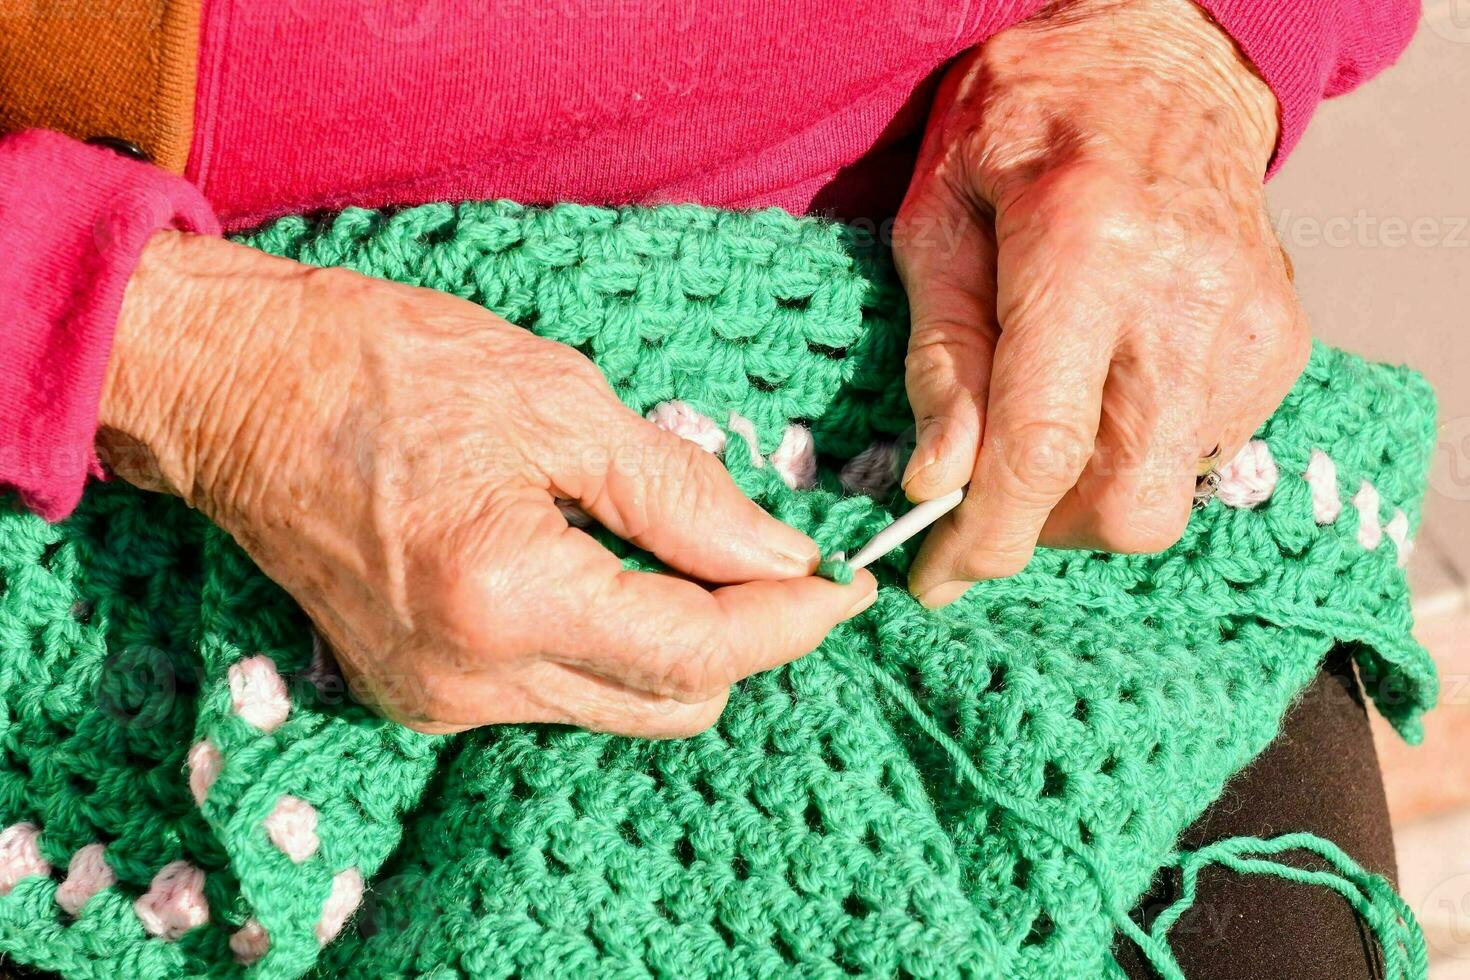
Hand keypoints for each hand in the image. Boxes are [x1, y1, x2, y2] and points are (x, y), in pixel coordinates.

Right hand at [100, 231, 874, 735]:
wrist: (238, 390)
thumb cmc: (388, 365)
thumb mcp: (559, 401)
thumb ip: (682, 495)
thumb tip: (780, 554)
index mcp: (510, 596)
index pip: (699, 649)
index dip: (789, 620)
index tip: (845, 583)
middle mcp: (472, 677)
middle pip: (672, 703)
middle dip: (746, 639)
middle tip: (782, 562)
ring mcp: (438, 699)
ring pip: (620, 707)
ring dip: (679, 644)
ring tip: (691, 555)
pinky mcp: (418, 694)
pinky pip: (558, 694)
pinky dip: (609, 644)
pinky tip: (609, 572)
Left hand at [894, 0, 1308, 606]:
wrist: (1167, 61)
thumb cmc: (1033, 120)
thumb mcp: (940, 211)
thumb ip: (942, 351)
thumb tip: (938, 481)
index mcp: (1085, 245)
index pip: (1042, 443)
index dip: (985, 536)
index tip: (939, 577)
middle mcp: (1185, 296)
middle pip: (1124, 505)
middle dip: (1042, 531)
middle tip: (991, 490)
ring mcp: (1249, 325)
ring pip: (1164, 495)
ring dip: (1085, 494)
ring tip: (1047, 417)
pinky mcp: (1279, 345)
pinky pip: (1200, 456)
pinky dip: (1135, 453)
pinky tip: (1106, 387)